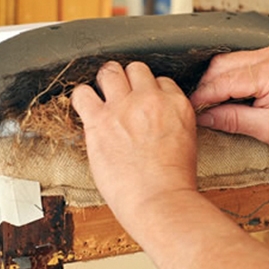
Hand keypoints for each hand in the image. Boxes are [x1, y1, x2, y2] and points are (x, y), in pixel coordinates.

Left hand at [71, 61, 196, 216]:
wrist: (159, 199)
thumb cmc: (174, 180)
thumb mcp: (187, 140)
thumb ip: (171, 120)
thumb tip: (156, 118)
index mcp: (176, 104)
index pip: (161, 81)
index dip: (151, 91)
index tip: (144, 101)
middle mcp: (150, 99)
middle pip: (136, 69)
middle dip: (129, 80)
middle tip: (123, 94)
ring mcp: (123, 107)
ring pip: (110, 72)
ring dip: (106, 81)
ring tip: (103, 95)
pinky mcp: (99, 121)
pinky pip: (82, 93)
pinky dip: (82, 98)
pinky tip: (86, 108)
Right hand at [190, 46, 268, 146]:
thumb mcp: (267, 129)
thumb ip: (232, 120)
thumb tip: (204, 117)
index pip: (223, 82)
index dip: (203, 96)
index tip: (190, 109)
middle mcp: (268, 56)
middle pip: (220, 65)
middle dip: (205, 87)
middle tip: (197, 108)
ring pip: (226, 61)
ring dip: (214, 81)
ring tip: (209, 102)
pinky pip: (238, 62)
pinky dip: (226, 76)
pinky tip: (223, 93)